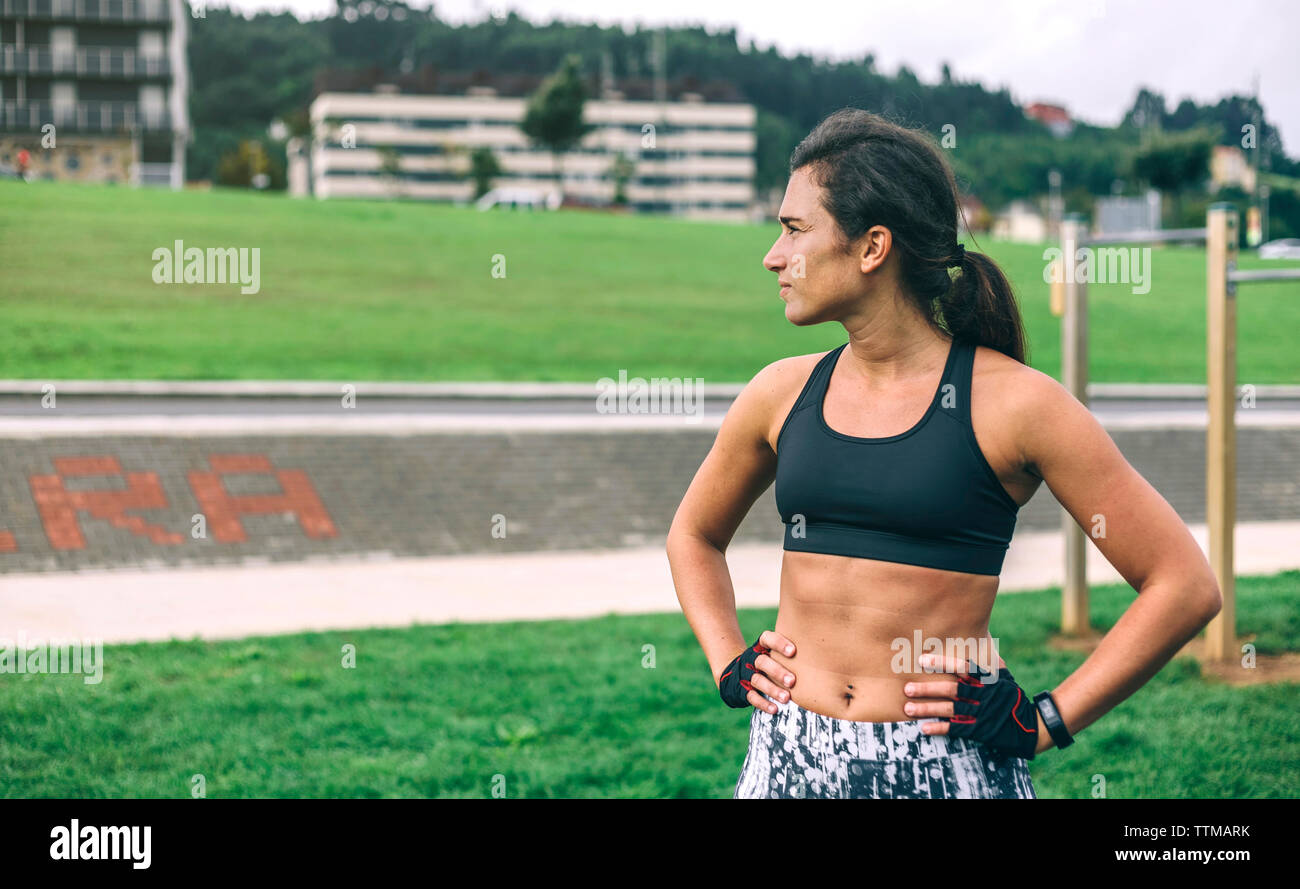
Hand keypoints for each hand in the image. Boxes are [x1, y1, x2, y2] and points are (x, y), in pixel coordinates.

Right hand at [716, 630, 796, 712]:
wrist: (736, 673)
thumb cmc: (770, 661)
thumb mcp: (775, 652)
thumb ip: (792, 650)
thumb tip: (826, 648)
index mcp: (762, 646)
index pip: (767, 639)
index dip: (779, 644)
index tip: (793, 651)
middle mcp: (753, 658)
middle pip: (762, 661)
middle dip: (777, 671)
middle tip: (793, 681)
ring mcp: (747, 674)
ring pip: (757, 680)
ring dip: (772, 689)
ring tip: (786, 698)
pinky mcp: (742, 690)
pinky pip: (751, 696)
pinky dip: (763, 703)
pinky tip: (775, 709)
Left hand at [902, 653, 1041, 758]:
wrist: (1032, 726)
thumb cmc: (1014, 698)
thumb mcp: (1005, 679)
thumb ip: (990, 663)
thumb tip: (983, 639)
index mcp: (987, 680)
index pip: (962, 667)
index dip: (942, 662)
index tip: (922, 659)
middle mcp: (983, 695)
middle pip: (951, 689)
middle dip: (927, 689)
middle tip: (907, 688)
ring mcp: (981, 714)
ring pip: (950, 710)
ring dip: (927, 709)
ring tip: (908, 708)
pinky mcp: (980, 731)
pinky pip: (957, 729)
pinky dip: (940, 729)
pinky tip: (924, 728)